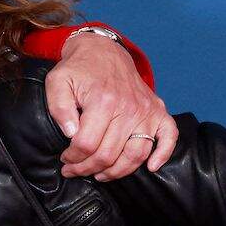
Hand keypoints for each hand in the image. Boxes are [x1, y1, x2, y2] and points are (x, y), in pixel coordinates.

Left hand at [45, 34, 177, 180]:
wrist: (103, 51)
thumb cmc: (78, 69)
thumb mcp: (57, 83)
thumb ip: (59, 109)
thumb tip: (71, 134)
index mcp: (102, 101)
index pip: (86, 144)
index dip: (73, 158)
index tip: (65, 159)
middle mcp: (128, 108)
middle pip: (108, 154)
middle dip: (87, 168)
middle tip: (75, 170)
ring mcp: (146, 111)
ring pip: (136, 154)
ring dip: (117, 172)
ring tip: (100, 174)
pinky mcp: (158, 111)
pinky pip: (169, 137)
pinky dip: (163, 155)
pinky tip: (151, 168)